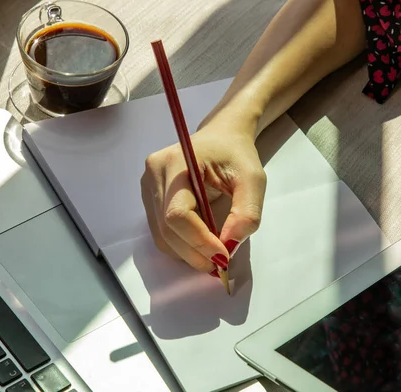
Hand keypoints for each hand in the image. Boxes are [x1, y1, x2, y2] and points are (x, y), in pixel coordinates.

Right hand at [140, 111, 265, 271]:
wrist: (221, 136)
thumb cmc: (237, 153)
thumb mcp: (253, 179)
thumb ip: (247, 213)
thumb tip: (229, 246)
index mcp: (176, 162)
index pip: (178, 213)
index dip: (198, 240)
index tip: (223, 256)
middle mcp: (153, 173)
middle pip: (166, 229)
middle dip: (194, 252)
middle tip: (221, 264)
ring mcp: (147, 185)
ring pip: (161, 235)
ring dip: (187, 252)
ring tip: (213, 253)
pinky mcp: (149, 197)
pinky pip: (160, 232)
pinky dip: (181, 245)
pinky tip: (200, 242)